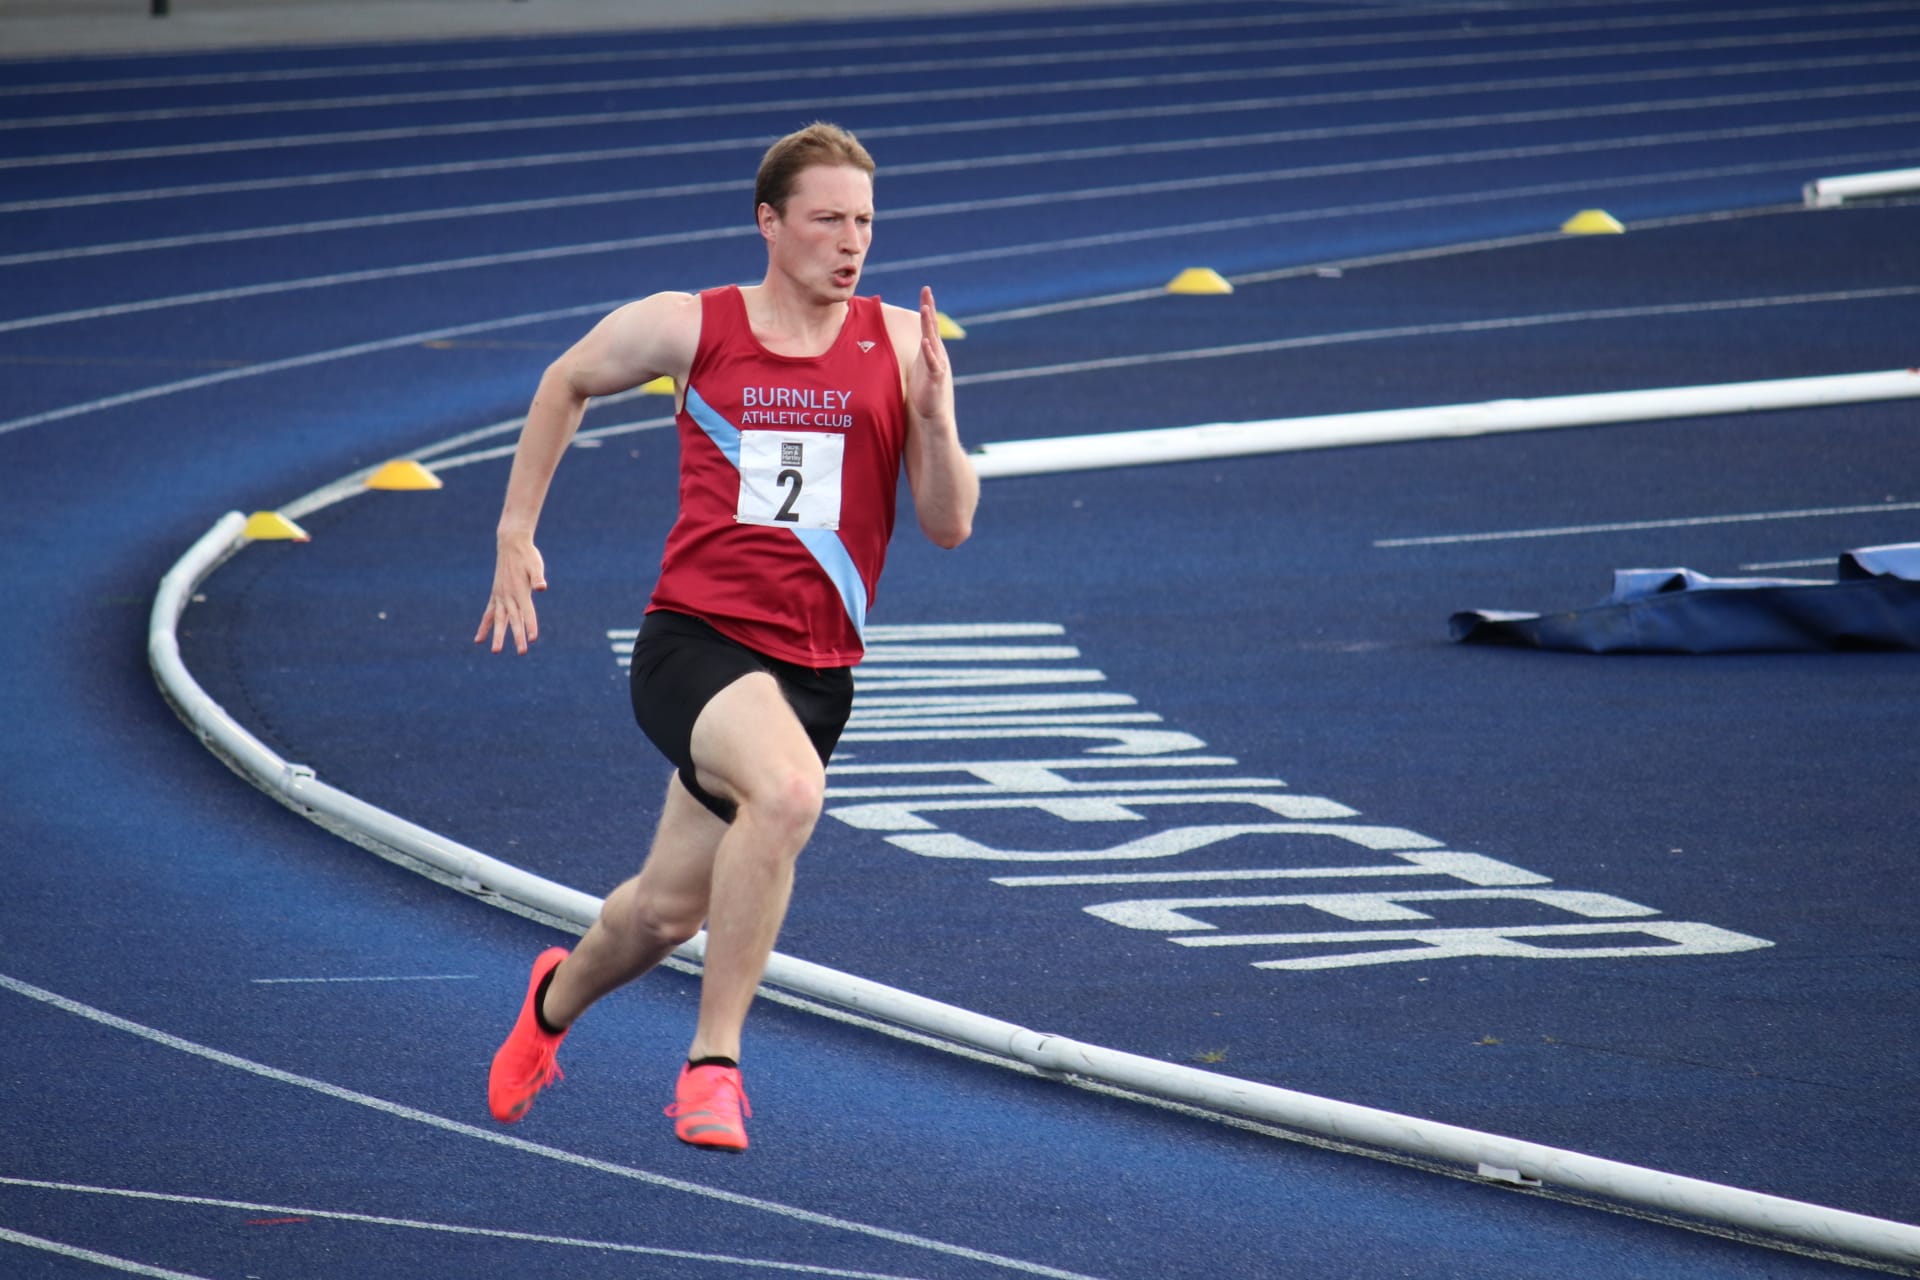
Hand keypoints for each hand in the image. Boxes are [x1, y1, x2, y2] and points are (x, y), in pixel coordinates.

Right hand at [475, 533, 545, 654]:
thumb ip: (537, 578)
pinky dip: (484, 626)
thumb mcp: (536, 565)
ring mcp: (500, 596)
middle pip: (514, 620)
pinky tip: (479, 640)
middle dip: (518, 637)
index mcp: (520, 591)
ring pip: (498, 620)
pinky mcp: (496, 595)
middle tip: (522, 652)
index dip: (531, 626)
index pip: (528, 612)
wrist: (511, 544)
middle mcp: (509, 596)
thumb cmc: (527, 555)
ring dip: (497, 636)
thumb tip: (541, 588)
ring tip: (496, 652)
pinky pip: (488, 614)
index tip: (533, 639)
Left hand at [908, 285, 954, 425]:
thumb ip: (918, 353)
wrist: (932, 415)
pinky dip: (929, 352)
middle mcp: (936, 354)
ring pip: (933, 341)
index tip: (925, 290)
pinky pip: (932, 363)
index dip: (927, 307)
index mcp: (931, 350)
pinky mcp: (936, 378)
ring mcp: (937, 365)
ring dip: (929, 325)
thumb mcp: (919, 367)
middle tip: (926, 290)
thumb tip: (913, 342)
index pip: (928, 324)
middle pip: (932, 327)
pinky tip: (925, 341)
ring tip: (925, 309)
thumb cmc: (923, 392)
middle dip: (929, 308)